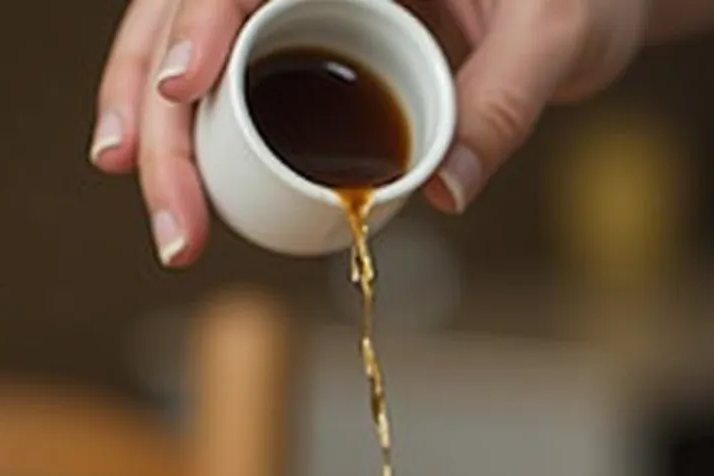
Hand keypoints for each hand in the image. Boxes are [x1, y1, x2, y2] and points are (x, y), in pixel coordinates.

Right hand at [90, 0, 647, 266]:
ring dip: (156, 124)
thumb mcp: (559, 36)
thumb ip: (504, 103)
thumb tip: (442, 189)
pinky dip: (192, 125)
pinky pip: (227, 64)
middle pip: (188, 5)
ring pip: (184, 34)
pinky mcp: (300, 26)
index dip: (197, 20)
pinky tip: (179, 183)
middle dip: (155, 106)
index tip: (184, 89)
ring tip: (167, 216)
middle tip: (171, 213)